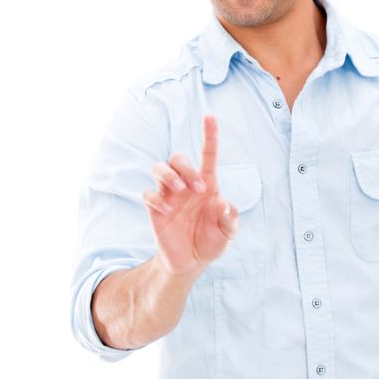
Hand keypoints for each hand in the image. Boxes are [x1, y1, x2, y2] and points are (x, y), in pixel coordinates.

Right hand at [142, 115, 238, 275]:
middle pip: (178, 157)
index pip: (207, 153)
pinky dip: (156, 199)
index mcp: (207, 184)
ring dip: (169, 175)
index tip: (210, 116)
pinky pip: (148, 193)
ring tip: (180, 191)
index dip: (209, 134)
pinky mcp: (155, 209)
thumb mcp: (228, 232)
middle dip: (186, 168)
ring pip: (159, 168)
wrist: (191, 262)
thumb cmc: (211, 240)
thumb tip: (222, 202)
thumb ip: (229, 217)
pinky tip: (167, 211)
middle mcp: (186, 184)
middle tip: (198, 189)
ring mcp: (169, 195)